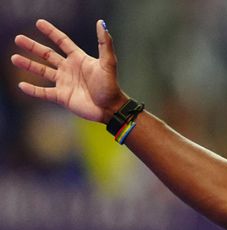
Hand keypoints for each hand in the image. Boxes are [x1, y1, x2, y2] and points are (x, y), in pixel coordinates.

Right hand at [11, 19, 127, 123]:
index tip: (39, 23)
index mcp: (79, 59)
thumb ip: (104, 43)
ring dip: (28, 65)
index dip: (51, 32)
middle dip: (33, 47)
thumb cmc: (111, 85)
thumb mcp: (108, 62)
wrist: (110, 108)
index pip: (62, 42)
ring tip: (14, 58)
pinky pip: (43, 92)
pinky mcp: (62, 97)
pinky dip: (32, 90)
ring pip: (42, 71)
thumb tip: (101, 23)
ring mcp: (64, 83)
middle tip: (18, 39)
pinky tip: (21, 85)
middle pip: (47, 55)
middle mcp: (69, 69)